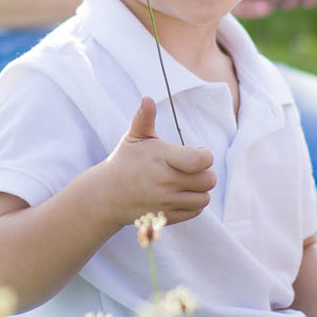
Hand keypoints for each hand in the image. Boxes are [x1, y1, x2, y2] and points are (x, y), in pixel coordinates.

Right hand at [102, 98, 215, 224]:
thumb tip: (147, 99)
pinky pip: (195, 211)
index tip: (197, 152)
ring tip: (187, 181)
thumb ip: (144, 118)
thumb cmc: (126, 161)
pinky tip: (181, 194)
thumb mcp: (134, 138)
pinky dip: (193, 204)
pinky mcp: (166, 217)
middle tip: (192, 168)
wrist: (107, 195)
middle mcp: (165, 182)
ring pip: (204, 198)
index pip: (202, 160)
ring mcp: (166, 202)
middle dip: (204, 172)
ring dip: (200, 189)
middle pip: (209, 180)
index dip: (205, 155)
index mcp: (162, 159)